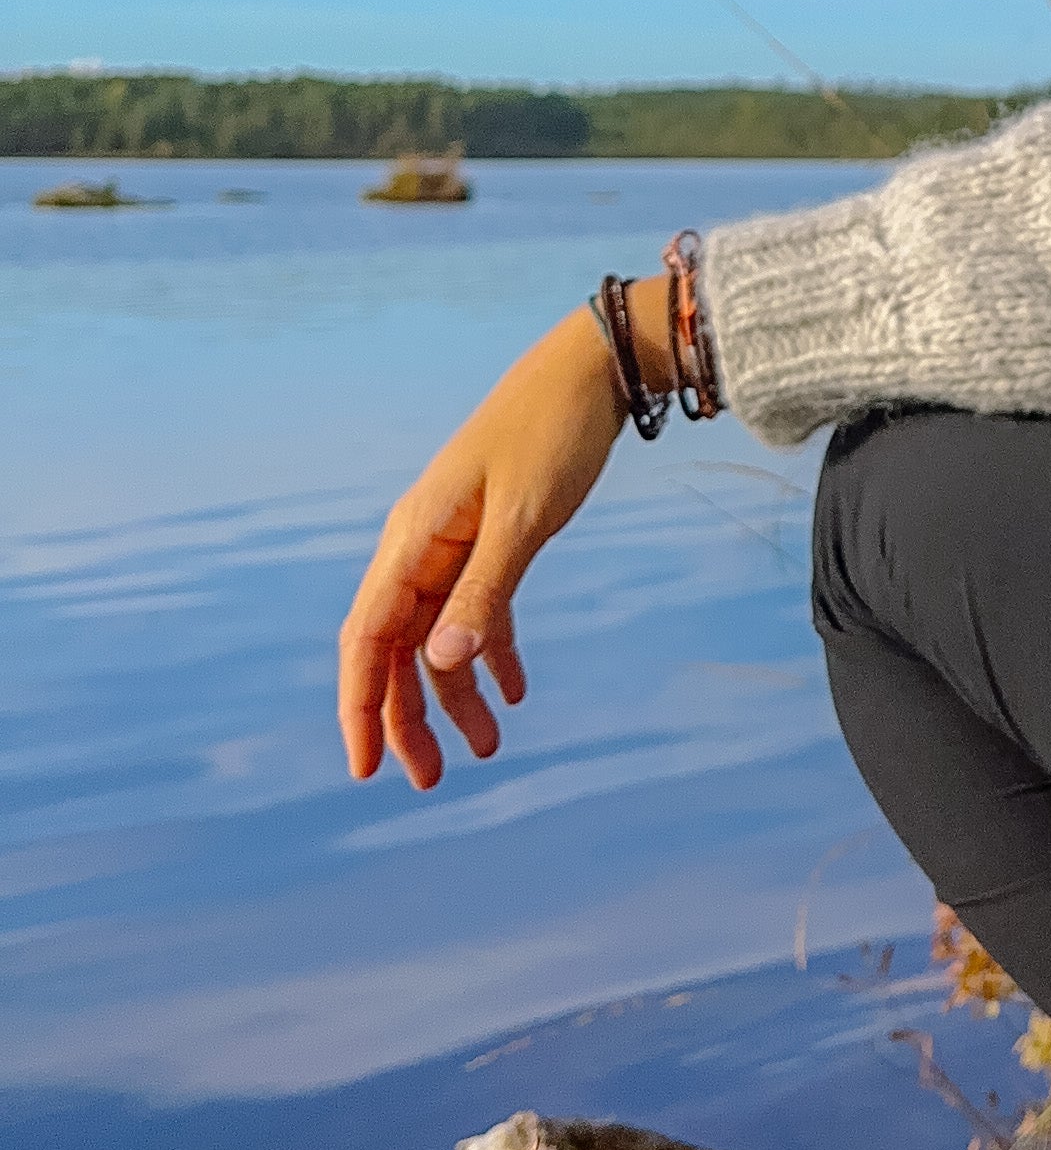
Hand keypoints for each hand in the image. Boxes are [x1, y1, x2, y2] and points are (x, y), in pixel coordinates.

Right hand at [338, 287, 663, 790]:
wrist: (591, 370)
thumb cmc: (553, 433)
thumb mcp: (525, 518)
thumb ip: (485, 590)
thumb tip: (444, 664)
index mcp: (413, 539)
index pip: (367, 638)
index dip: (360, 706)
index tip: (366, 768)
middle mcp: (420, 545)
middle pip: (397, 649)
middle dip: (408, 717)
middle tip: (433, 780)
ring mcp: (453, 542)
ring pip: (439, 635)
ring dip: (456, 693)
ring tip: (489, 748)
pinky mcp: (490, 537)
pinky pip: (479, 608)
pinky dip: (493, 650)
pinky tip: (517, 690)